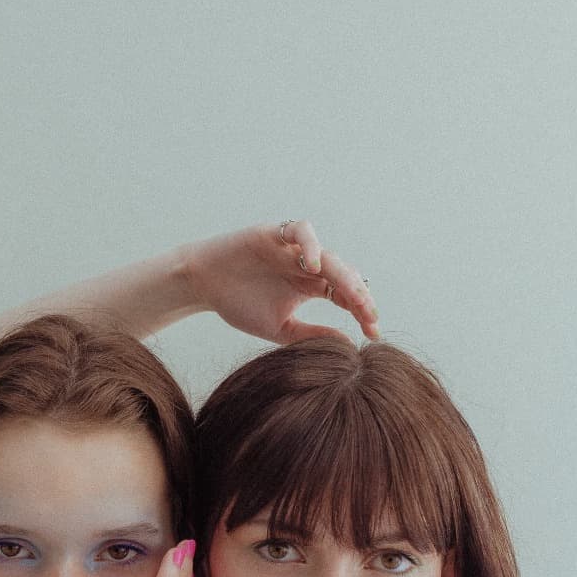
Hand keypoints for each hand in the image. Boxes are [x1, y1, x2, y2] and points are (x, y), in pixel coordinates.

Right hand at [183, 221, 378, 343]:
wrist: (202, 285)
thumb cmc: (238, 304)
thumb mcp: (280, 329)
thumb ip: (311, 335)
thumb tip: (347, 345)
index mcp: (311, 286)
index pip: (346, 296)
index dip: (362, 312)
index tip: (373, 335)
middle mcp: (306, 264)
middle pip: (345, 276)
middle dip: (360, 297)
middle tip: (370, 317)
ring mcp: (292, 248)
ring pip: (329, 255)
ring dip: (344, 274)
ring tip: (353, 296)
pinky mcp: (273, 234)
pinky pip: (300, 231)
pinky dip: (311, 245)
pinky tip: (313, 267)